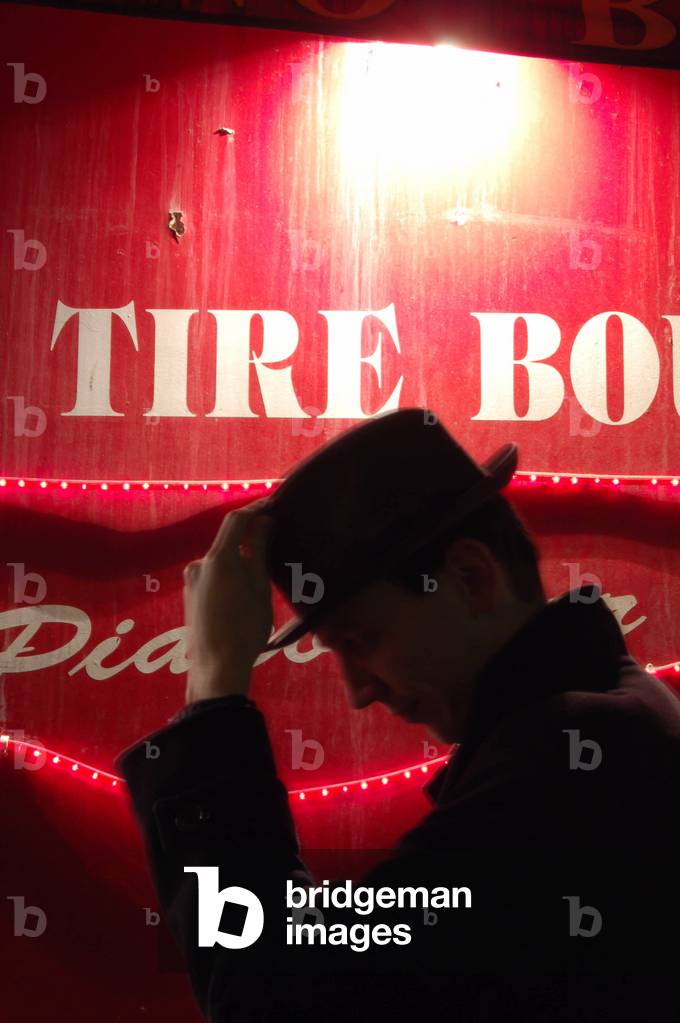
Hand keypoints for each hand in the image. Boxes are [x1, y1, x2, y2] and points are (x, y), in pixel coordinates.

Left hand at [182, 499, 273, 702]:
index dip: (255, 508)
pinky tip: (244, 591)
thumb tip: (263, 521)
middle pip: (227, 540)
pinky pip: (213, 576)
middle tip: (274, 539)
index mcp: (218, 559)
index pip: (236, 520)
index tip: (274, 504)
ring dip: (239, 558)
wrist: (216, 669)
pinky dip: (230, 575)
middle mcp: (199, 565)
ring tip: (262, 571)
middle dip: (249, 536)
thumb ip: (258, 551)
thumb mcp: (259, 588)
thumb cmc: (244, 629)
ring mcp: (191, 582)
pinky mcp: (190, 598)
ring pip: (220, 560)